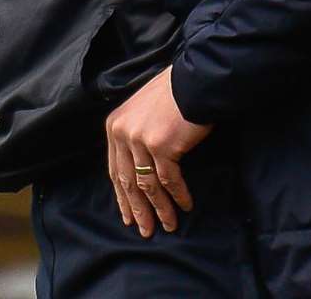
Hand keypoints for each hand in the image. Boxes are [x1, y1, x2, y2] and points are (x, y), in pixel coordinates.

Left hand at [105, 66, 212, 236]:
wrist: (195, 80)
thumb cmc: (174, 92)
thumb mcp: (142, 110)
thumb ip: (135, 133)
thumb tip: (138, 166)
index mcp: (114, 125)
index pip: (116, 170)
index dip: (123, 197)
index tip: (129, 216)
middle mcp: (123, 133)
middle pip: (128, 181)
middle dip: (138, 209)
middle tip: (145, 230)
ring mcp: (140, 140)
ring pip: (148, 185)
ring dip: (160, 208)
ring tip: (168, 225)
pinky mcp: (162, 146)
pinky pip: (169, 179)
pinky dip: (177, 195)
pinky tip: (185, 206)